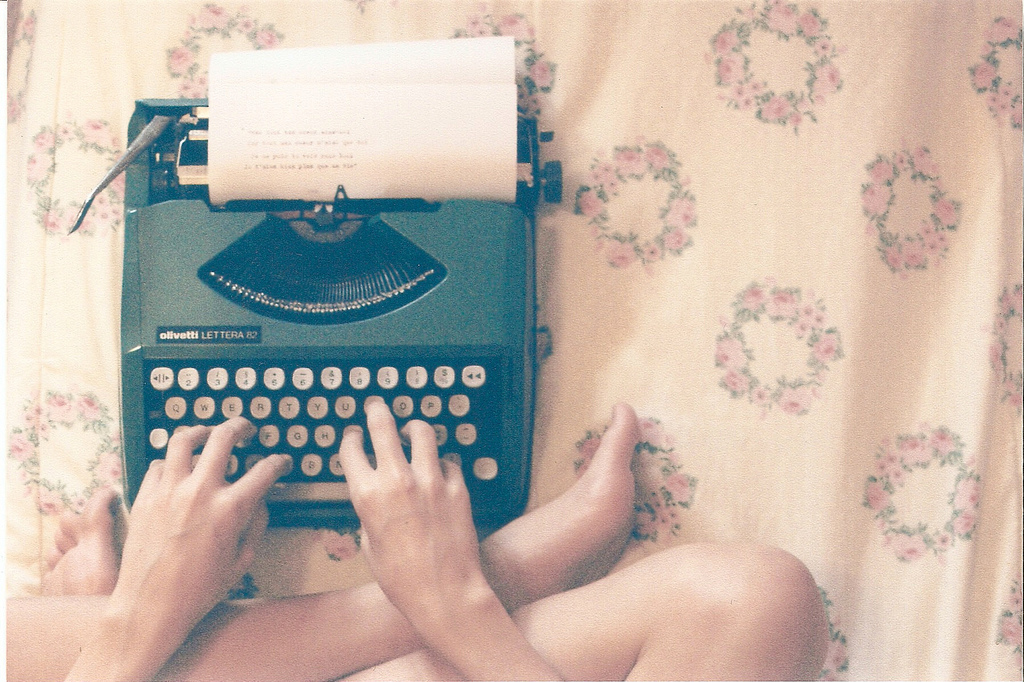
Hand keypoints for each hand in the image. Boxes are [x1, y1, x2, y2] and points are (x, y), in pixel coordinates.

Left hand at [68, 418, 290, 680]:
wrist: (149, 607)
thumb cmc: (198, 592)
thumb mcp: (241, 563)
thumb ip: (255, 526)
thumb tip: (259, 503)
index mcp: (231, 509)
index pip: (264, 471)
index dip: (279, 463)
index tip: (281, 463)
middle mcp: (201, 491)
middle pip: (223, 438)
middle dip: (240, 427)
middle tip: (246, 429)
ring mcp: (169, 491)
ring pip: (184, 440)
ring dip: (201, 431)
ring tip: (208, 433)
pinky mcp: (145, 497)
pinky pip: (158, 464)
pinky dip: (170, 461)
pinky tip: (177, 468)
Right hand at [340, 398, 485, 623]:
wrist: (444, 592)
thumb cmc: (403, 578)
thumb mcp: (369, 545)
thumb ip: (369, 513)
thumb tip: (375, 498)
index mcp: (367, 495)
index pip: (352, 450)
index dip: (351, 439)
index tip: (354, 435)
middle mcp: (397, 480)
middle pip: (383, 427)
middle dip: (377, 412)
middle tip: (377, 406)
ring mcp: (430, 480)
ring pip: (422, 433)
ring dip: (414, 428)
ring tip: (414, 429)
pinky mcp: (457, 487)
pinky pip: (450, 462)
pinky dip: (443, 463)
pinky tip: (441, 470)